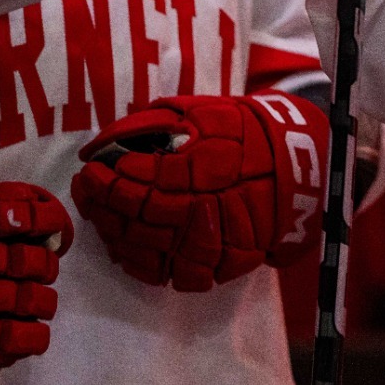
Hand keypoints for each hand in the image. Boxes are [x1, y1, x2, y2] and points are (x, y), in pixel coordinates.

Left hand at [72, 92, 330, 292]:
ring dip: (111, 229)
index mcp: (211, 170)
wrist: (297, 169)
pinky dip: (134, 258)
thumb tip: (100, 145)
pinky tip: (120, 238)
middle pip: (138, 216)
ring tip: (98, 209)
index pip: (144, 182)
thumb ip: (150, 124)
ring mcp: (213, 247)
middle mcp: (211, 212)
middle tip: (87, 184)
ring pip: (144, 248)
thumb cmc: (245, 132)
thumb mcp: (203, 111)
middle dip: (103, 201)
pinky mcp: (214, 268)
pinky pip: (162, 273)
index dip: (111, 177)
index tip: (92, 166)